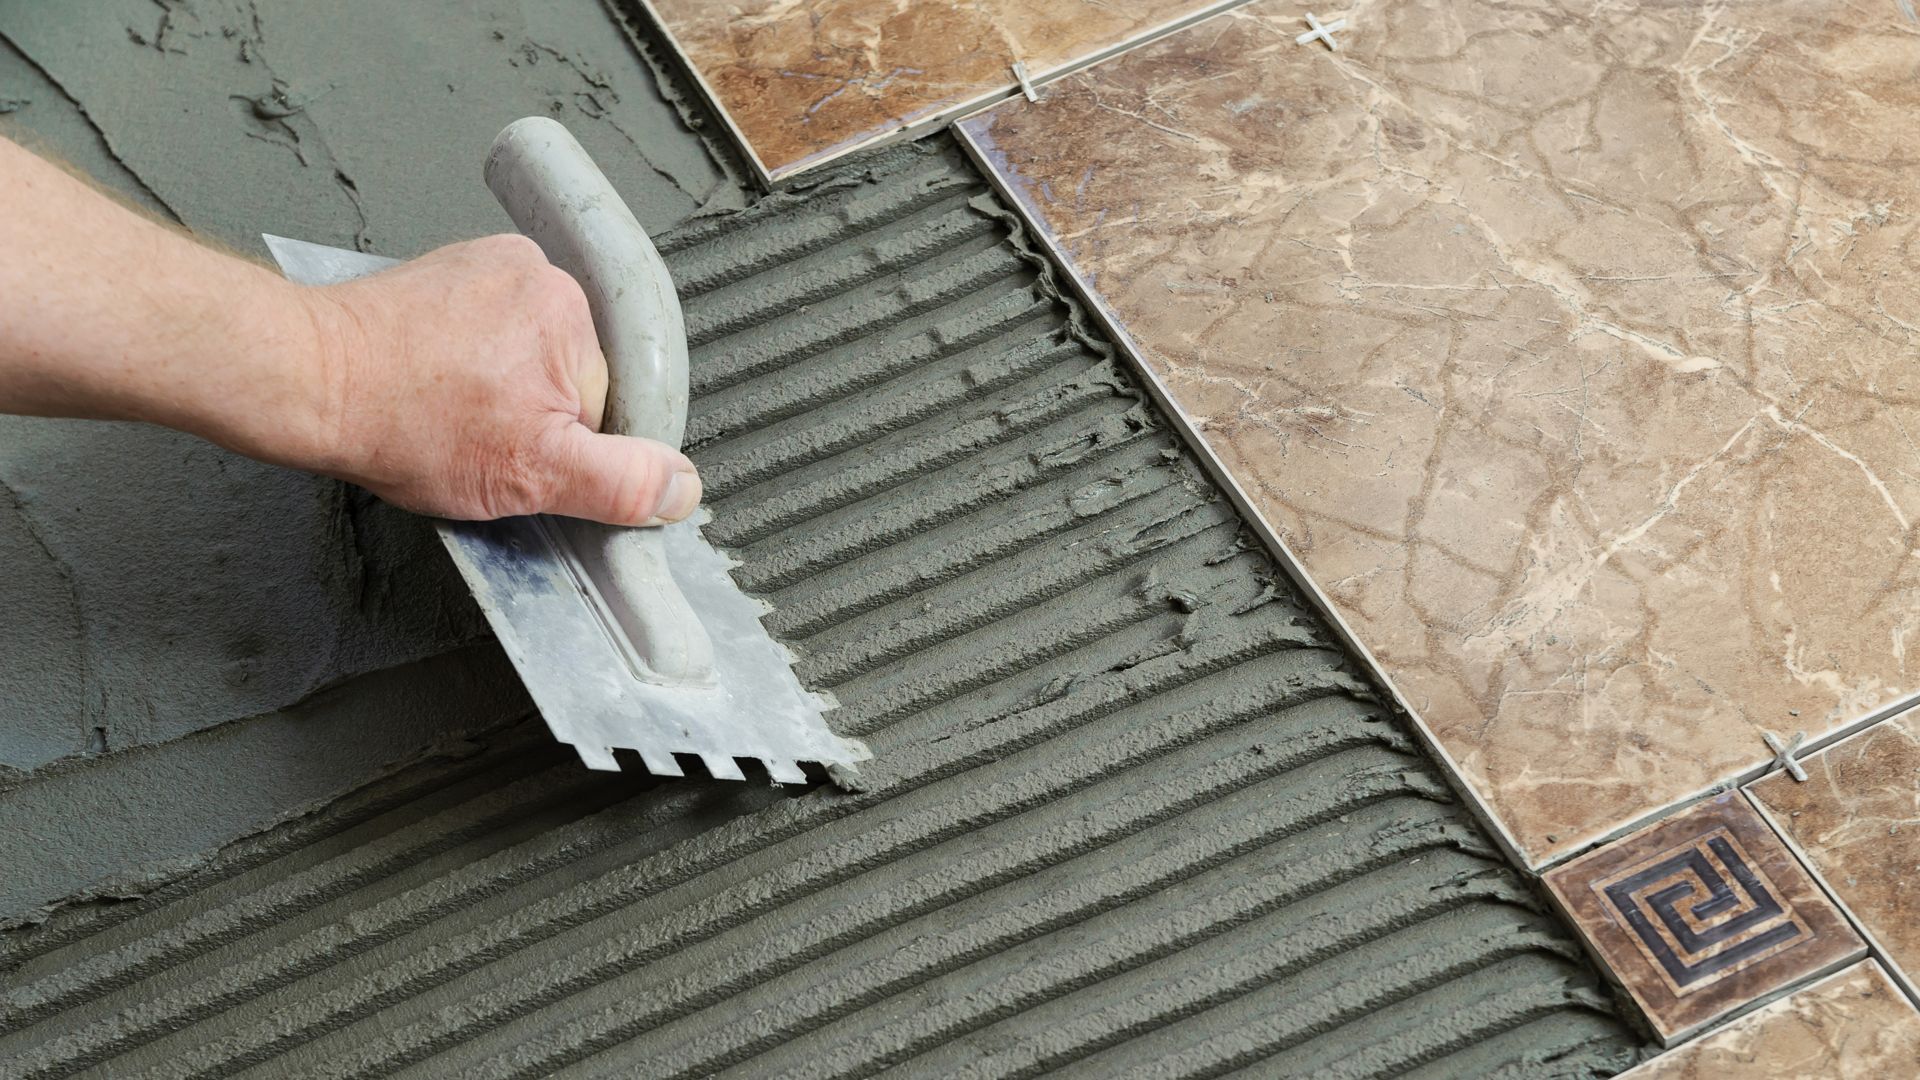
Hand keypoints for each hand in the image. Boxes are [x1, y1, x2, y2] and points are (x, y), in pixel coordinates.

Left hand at [299, 234, 700, 525]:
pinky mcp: (452, 272)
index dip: (568, 447)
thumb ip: (620, 483)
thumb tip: (682, 488)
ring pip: (531, 356)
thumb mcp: (531, 474)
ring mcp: (491, 266)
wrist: (306, 380)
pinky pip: (493, 330)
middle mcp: (538, 273)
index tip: (517, 454)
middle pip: (571, 375)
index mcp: (572, 312)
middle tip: (476, 436)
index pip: (608, 404)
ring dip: (501, 391)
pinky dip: (472, 364)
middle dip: (534, 416)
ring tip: (449, 410)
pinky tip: (437, 386)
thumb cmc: (400, 420)